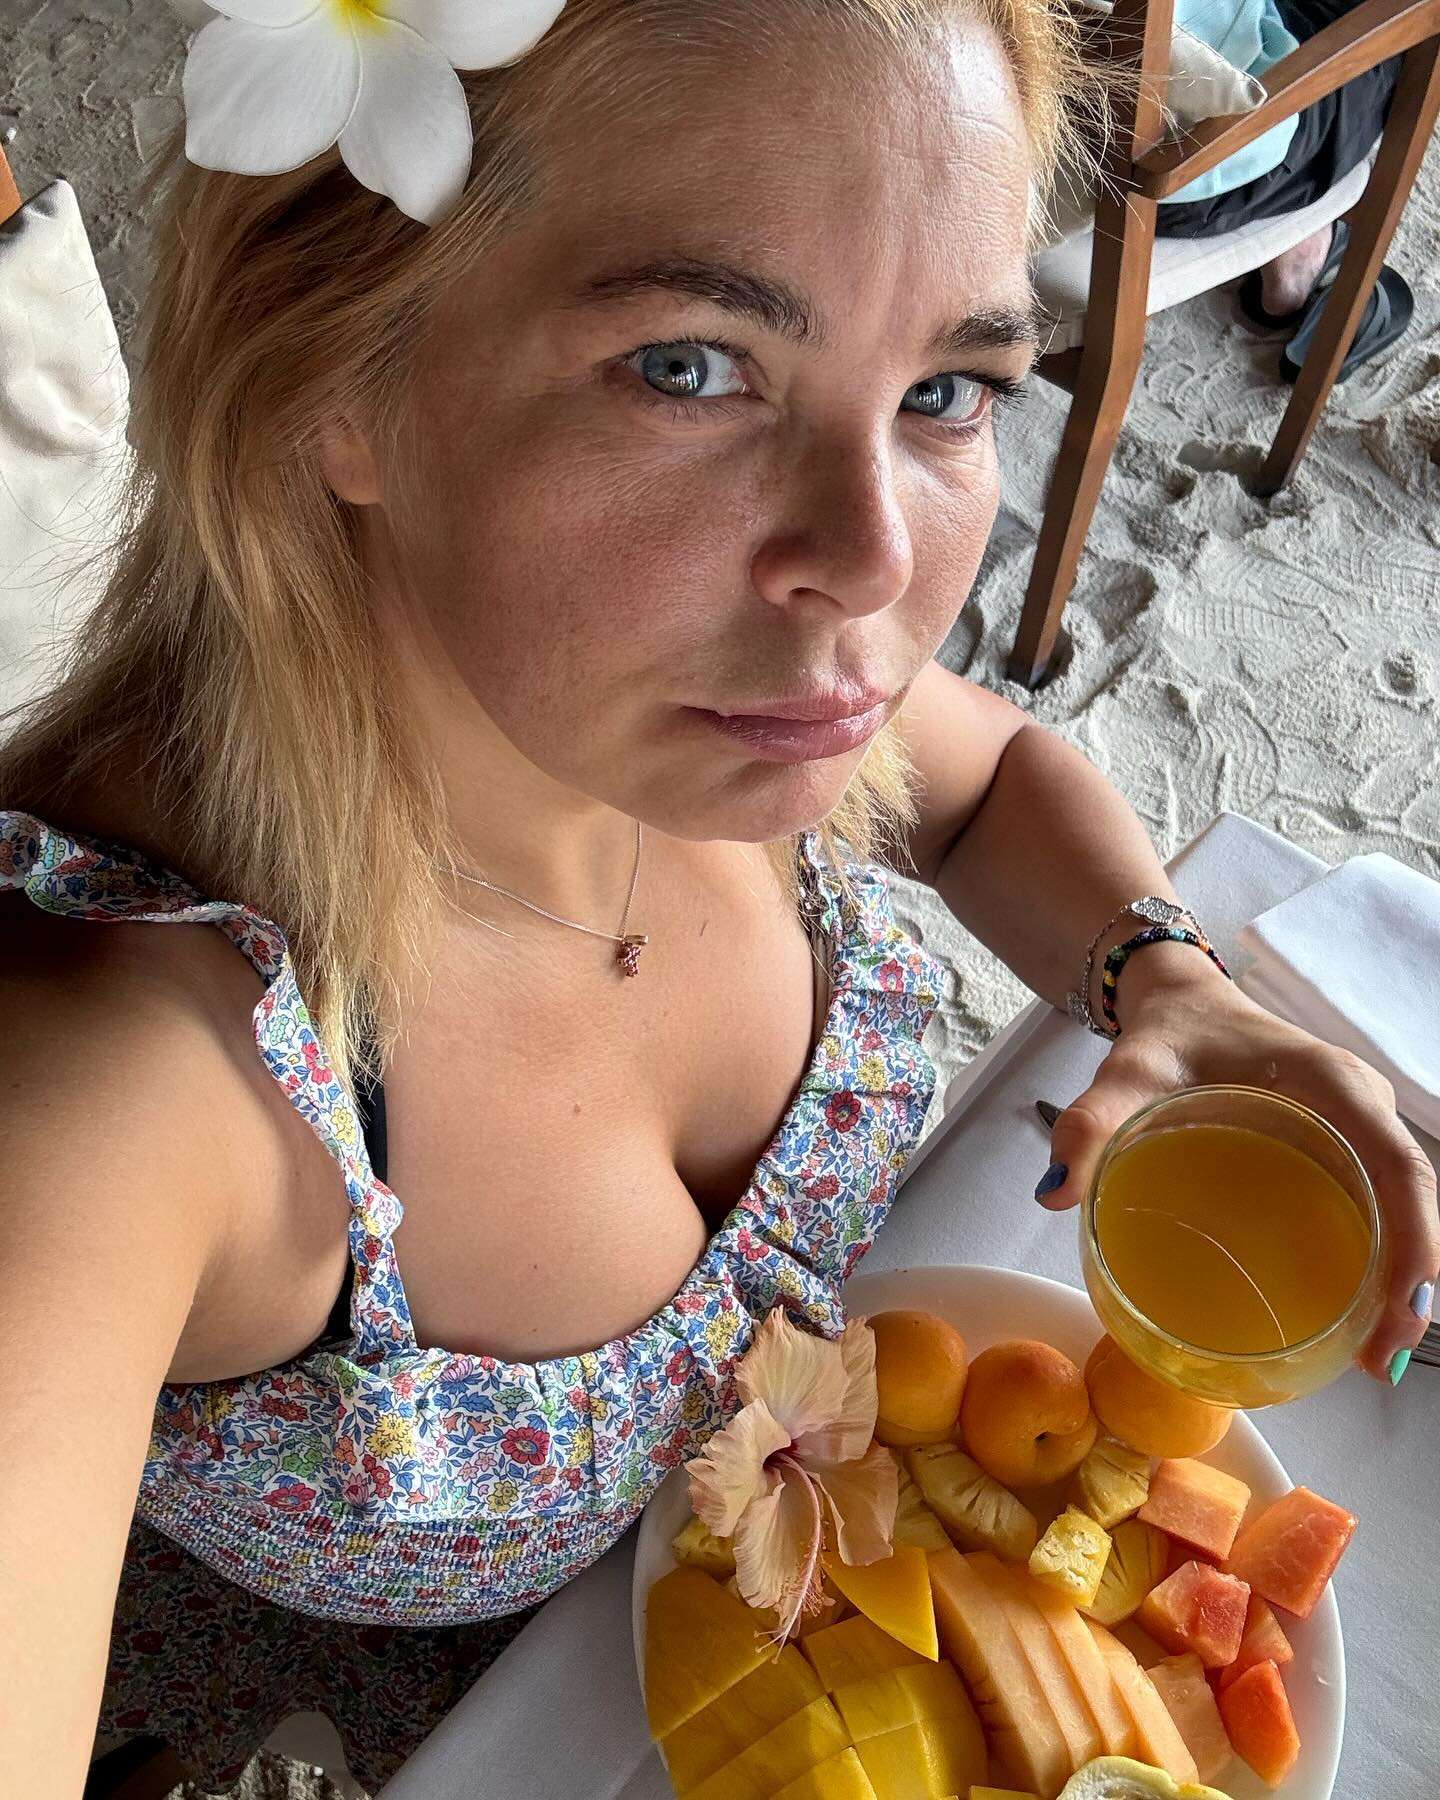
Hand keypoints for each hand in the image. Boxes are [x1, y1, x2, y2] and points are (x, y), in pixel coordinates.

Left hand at [1037, 962, 1439, 1384]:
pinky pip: (1379, 1201)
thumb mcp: (1127, 1072)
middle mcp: (1358, 1102)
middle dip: (1412, 1277)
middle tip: (1379, 1358)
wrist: (1182, 1002)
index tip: (1400, 1310)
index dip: (1413, 1237)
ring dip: (1402, 1277)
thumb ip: (1088, 1124)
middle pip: (1409, 1193)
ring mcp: (1355, 1125)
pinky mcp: (1341, 1144)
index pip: (1397, 1163)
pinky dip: (1381, 1257)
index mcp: (1328, 1081)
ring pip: (1402, 1203)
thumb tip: (1052, 1195)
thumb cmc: (1168, 1035)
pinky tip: (1356, 1314)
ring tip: (1373, 1356)